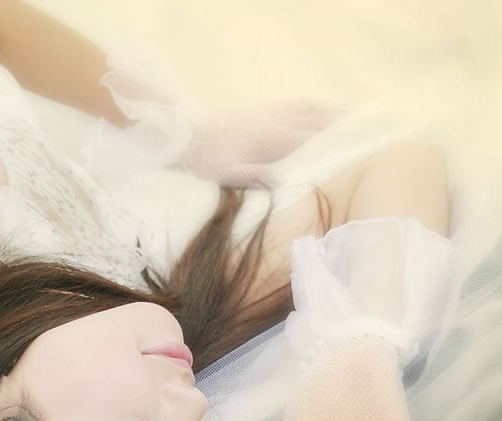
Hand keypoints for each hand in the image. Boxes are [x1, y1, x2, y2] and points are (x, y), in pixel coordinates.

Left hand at [183, 101, 345, 187]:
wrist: (187, 137)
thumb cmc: (207, 162)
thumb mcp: (227, 175)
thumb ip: (254, 176)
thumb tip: (281, 180)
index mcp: (270, 139)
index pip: (310, 143)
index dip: (335, 147)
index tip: (357, 154)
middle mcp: (276, 120)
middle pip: (317, 123)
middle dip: (342, 130)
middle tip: (369, 137)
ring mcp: (272, 111)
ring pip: (311, 111)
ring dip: (335, 116)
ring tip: (358, 122)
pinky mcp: (266, 109)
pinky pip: (299, 105)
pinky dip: (318, 108)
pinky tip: (328, 112)